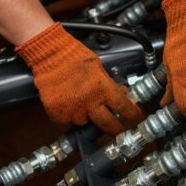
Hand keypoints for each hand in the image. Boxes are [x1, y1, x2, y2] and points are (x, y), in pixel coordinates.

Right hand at [16, 23, 143, 135]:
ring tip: (80, 103)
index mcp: (102, 88)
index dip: (132, 114)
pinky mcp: (57, 113)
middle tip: (116, 130)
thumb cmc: (73, 56)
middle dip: (114, 130)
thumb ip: (108, 84)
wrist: (50, 54)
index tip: (136, 118)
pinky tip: (66, 102)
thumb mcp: (98, 67)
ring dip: (85, 116)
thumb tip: (120, 93)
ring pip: (83, 122)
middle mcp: (89, 102)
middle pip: (107, 124)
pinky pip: (65, 120)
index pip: (123, 107)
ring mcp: (72, 109)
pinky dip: (67, 114)